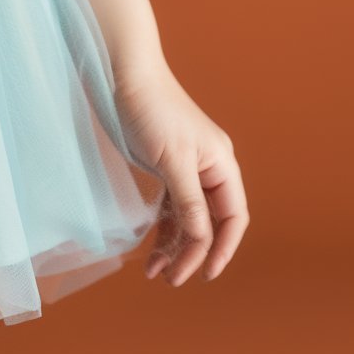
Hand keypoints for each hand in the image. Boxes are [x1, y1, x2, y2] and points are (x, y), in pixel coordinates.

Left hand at [113, 60, 248, 285]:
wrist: (122, 73)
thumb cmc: (151, 110)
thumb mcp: (172, 160)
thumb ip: (190, 202)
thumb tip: (203, 240)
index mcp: (221, 164)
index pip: (232, 217)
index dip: (223, 249)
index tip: (205, 274)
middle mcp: (209, 169)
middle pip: (209, 223)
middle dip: (192, 253)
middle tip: (171, 279)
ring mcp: (187, 168)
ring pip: (188, 218)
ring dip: (174, 246)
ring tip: (153, 272)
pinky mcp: (165, 166)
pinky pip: (171, 206)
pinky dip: (162, 228)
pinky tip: (150, 248)